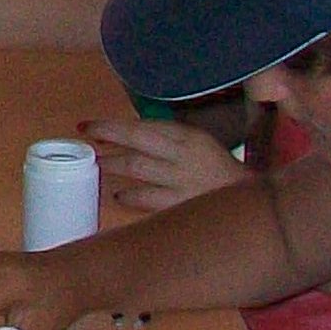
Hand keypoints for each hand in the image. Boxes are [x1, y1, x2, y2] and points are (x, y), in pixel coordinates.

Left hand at [84, 116, 245, 212]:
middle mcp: (184, 154)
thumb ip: (167, 139)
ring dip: (113, 164)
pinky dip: (130, 195)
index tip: (90, 126)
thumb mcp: (197, 145)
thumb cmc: (215, 170)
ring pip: (137, 168)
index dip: (114, 125)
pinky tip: (118, 194)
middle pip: (137, 141)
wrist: (245, 201)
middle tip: (86, 137)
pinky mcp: (179, 204)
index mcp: (189, 136)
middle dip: (108, 136)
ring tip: (98, 163)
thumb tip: (126, 136)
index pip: (146, 125)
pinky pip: (147, 198)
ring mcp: (181, 180)